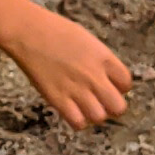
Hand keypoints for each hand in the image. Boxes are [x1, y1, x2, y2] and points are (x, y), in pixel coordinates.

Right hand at [11, 5, 131, 129]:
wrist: (29, 32)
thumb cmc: (56, 31)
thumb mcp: (87, 40)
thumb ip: (100, 60)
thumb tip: (105, 77)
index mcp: (104, 58)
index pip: (126, 84)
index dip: (119, 88)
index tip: (109, 86)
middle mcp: (95, 76)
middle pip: (118, 107)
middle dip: (111, 107)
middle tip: (101, 102)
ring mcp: (77, 89)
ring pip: (99, 117)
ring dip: (94, 115)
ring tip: (84, 107)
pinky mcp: (59, 99)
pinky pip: (78, 123)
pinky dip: (77, 121)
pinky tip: (71, 111)